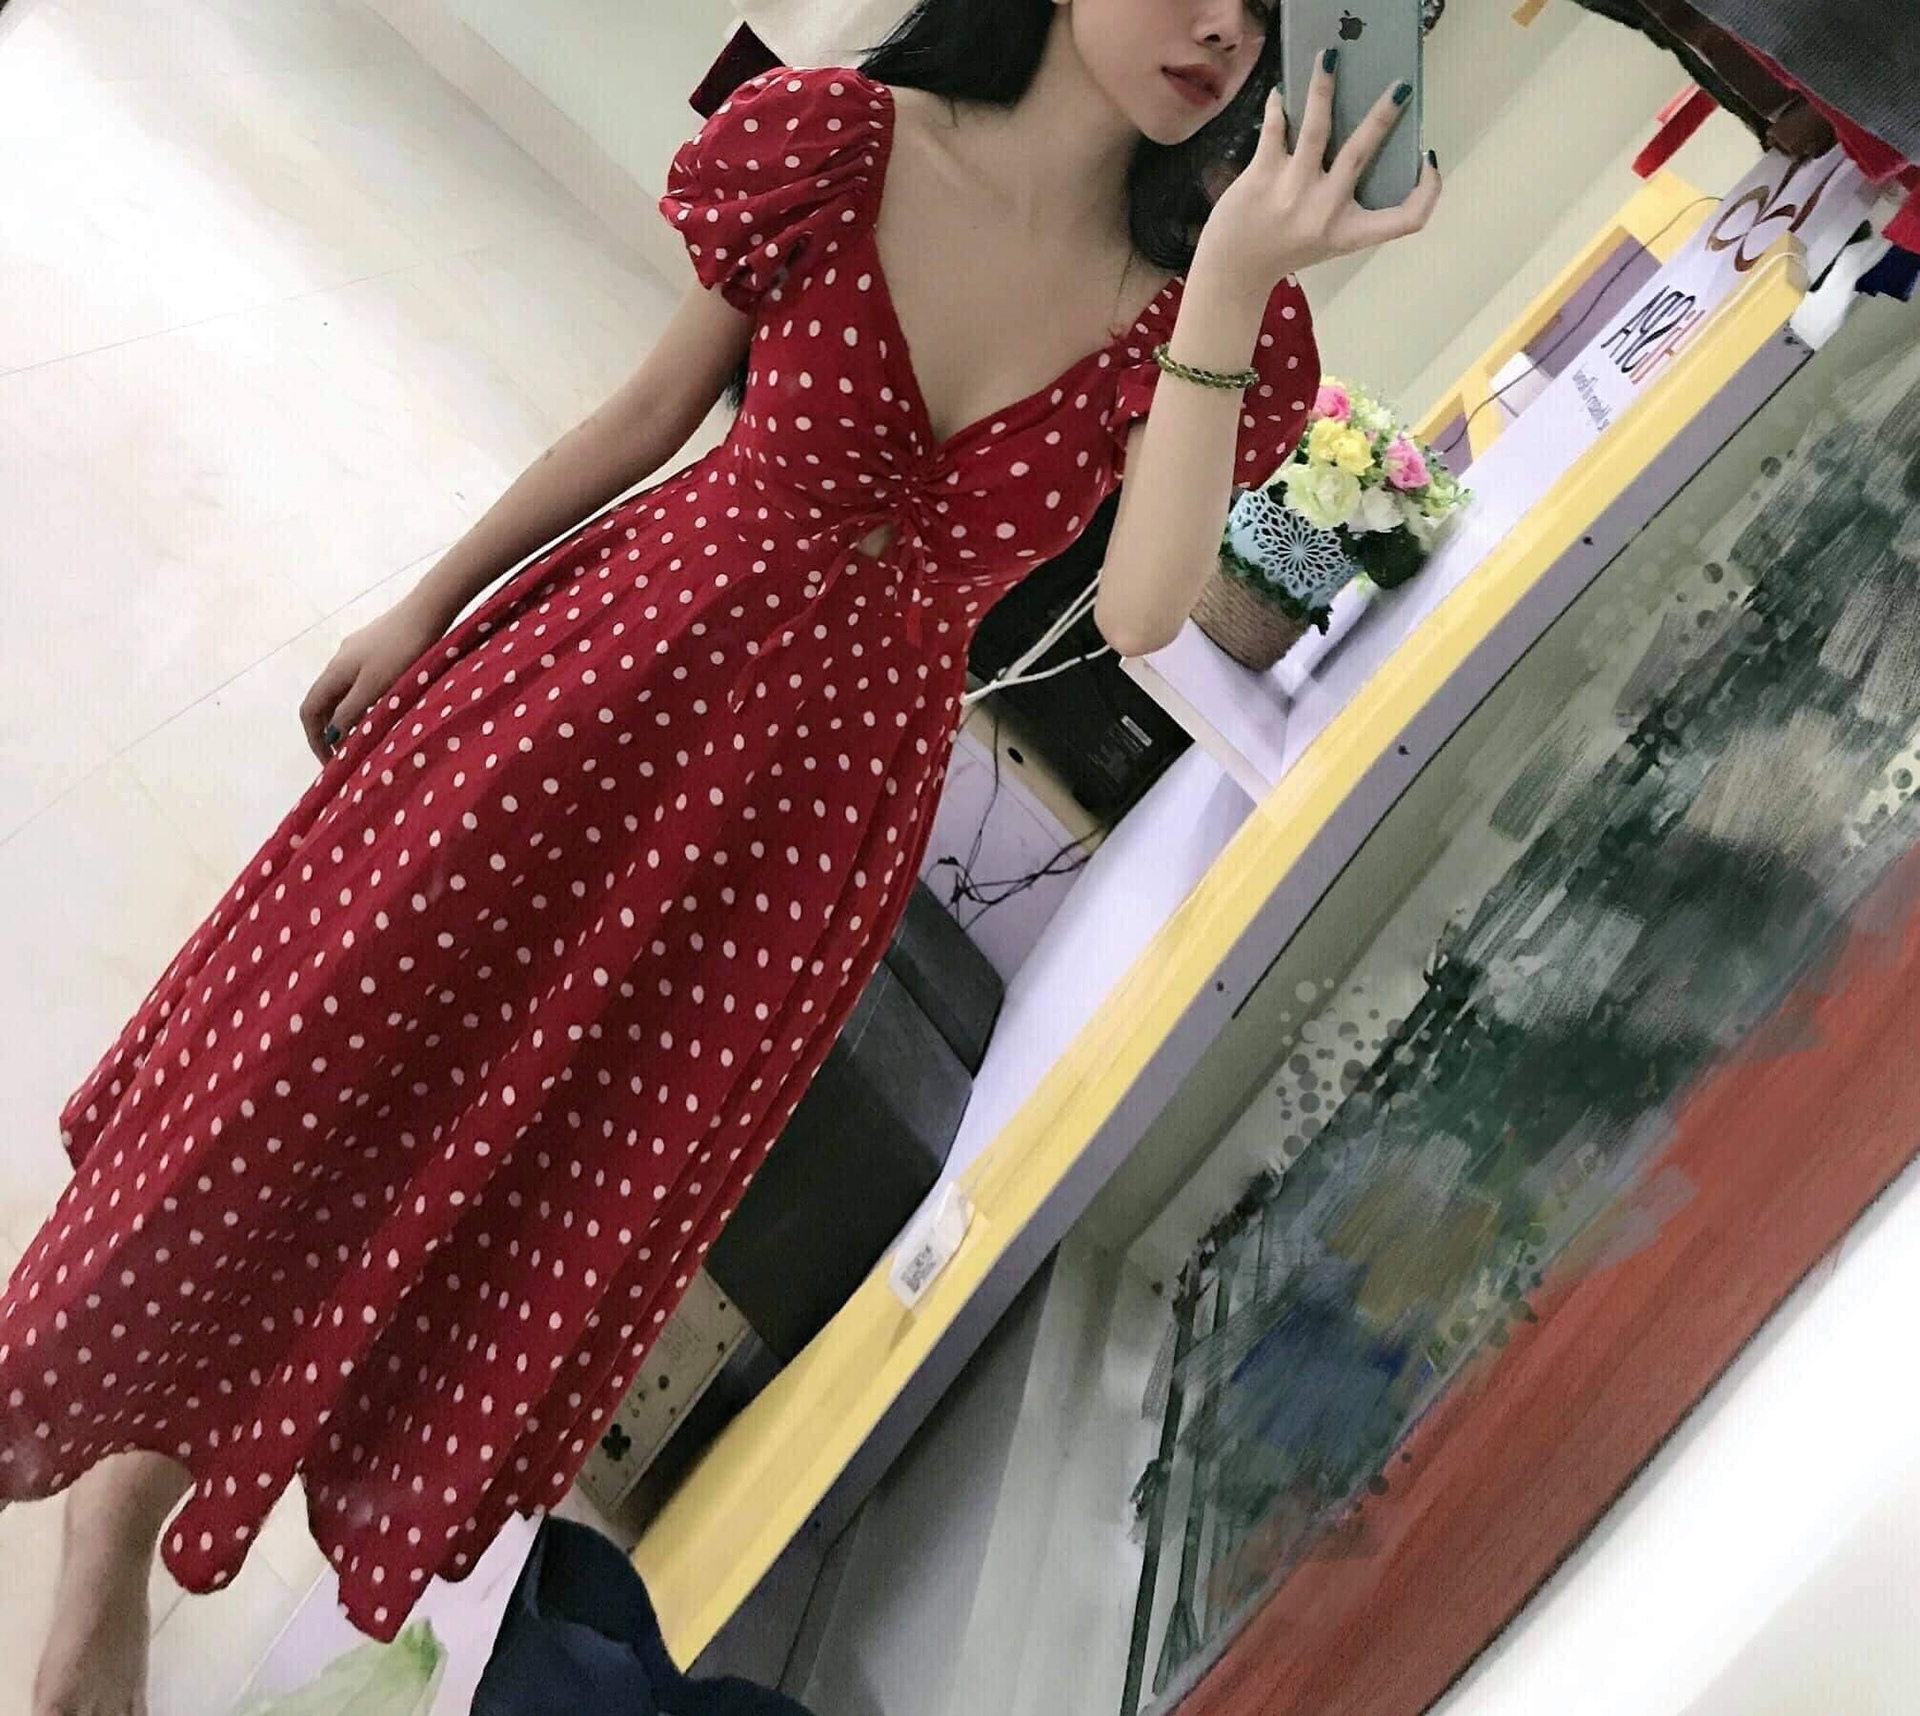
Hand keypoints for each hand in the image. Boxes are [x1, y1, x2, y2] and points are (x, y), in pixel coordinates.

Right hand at [299, 597, 448, 763]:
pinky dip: (362, 702)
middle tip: (348, 756)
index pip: (310, 710)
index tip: (331, 763)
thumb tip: (332, 735)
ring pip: (343, 692)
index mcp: (334, 670)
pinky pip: (360, 682)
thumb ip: (351, 712)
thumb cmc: (402, 651)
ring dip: (348, 717)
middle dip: (330, 731)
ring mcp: (358, 652)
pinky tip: (382, 710)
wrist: (429, 610)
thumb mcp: (375, 688)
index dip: (315, 739)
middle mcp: (340, 660)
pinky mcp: (377, 647)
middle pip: (324, 702)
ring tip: (366, 739)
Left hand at [1195, 54, 1441, 295]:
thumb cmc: (1286, 249)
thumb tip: (1363, 141)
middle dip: (1383, 115)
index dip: (1430, 190)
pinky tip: (1282, 92)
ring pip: (1317, 128)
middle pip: (1362, 152)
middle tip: (1399, 87)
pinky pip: (1277, 128)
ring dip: (1324, 88)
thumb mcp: (1329, 237)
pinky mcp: (1263, 175)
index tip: (1428, 158)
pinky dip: (1279, 105)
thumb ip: (1348, 203)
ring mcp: (1293, 191)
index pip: (1407, 219)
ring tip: (1329, 58)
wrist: (1235, 269)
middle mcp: (1325, 210)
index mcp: (1349, 232)